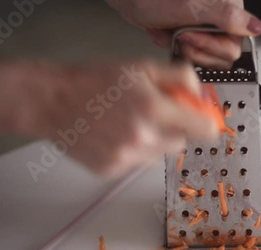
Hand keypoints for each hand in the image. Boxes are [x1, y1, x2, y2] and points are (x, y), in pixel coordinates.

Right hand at [48, 60, 218, 176]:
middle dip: (175, 130)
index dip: (207, 125)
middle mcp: (143, 138)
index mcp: (154, 110)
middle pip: (181, 143)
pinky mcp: (111, 170)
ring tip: (129, 124)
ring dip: (153, 141)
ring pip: (159, 155)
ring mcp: (126, 158)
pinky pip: (136, 164)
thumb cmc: (95, 81)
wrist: (53, 101)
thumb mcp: (142, 67)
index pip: (203, 130)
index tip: (204, 122)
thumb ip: (179, 78)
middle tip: (156, 115)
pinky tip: (115, 136)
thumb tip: (201, 94)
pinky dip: (132, 152)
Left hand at [107, 0, 260, 68]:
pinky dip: (176, 47)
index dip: (210, 46)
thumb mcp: (191, 8)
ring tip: (173, 33)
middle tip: (181, 35)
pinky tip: (167, 34)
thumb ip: (226, 17)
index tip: (190, 35)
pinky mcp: (195, 34)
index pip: (234, 46)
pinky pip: (192, 54)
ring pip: (206, 57)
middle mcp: (222, 18)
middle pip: (222, 55)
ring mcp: (208, 27)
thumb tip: (256, 27)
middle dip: (197, 48)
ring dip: (184, 48)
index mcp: (229, 8)